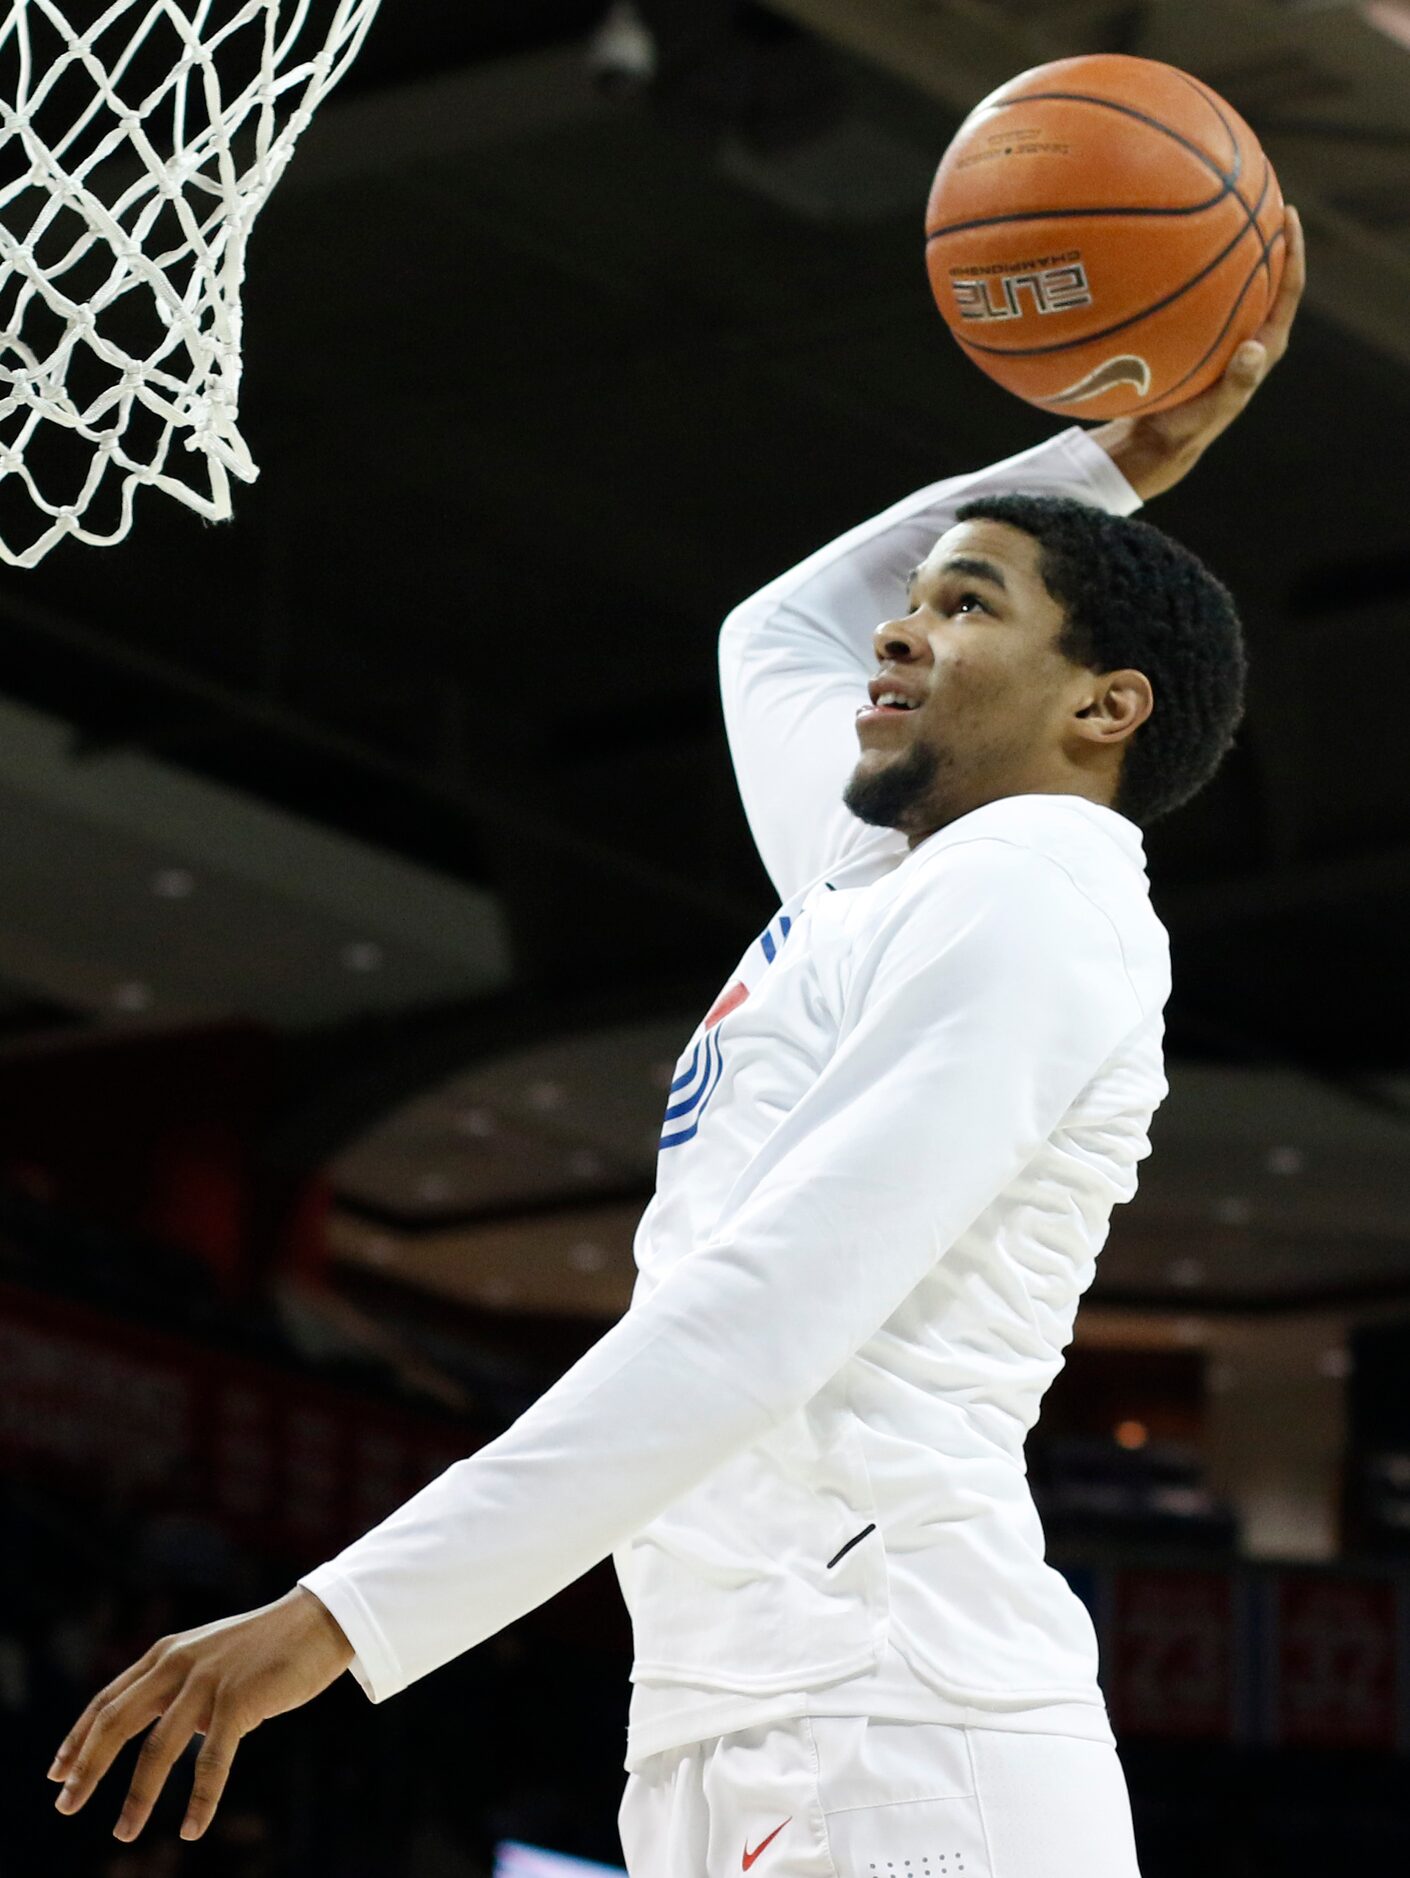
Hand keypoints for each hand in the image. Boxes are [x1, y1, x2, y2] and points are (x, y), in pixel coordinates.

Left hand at [46, 1585, 353, 1843]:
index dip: (78, 1738)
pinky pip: (212, 1761)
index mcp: (167, 1654)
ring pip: (158, 1749)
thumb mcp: (211, 1658)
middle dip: (88, 1768)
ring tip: (123, 1832)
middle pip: (117, 1722)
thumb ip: (183, 1689)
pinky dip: (200, 1799)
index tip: (56, 1774)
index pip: (108, 1700)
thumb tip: (170, 1736)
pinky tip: (191, 1828)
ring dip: (137, 1796)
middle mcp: (178, 1664)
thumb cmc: (266, 1646)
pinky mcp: (239, 1700)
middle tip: (65, 1805)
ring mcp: (208, 1681)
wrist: (317, 1621)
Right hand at [1091, 203, 1305, 499]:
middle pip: (1267, 273)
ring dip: (1228, 247)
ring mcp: (1224, 332)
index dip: (1293, 251)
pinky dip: (1187, 271)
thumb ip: (1237, 383)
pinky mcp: (1198, 336)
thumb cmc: (1189, 427)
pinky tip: (1163, 251)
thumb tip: (1254, 350)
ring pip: (1232, 280)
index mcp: (1265, 344)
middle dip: (1265, 235)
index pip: (1289, 288)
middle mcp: (1250, 332)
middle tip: (1258, 196)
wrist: (1160, 440)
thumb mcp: (1213, 410)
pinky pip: (1197, 294)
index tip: (1288, 215)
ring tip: (1215, 209)